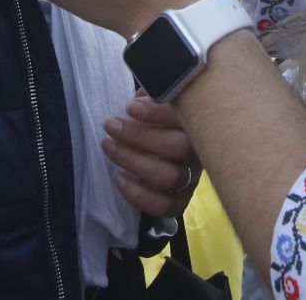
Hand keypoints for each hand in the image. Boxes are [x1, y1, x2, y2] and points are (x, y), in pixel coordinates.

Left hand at [103, 92, 200, 217]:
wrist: (164, 154)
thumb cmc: (157, 122)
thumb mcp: (154, 104)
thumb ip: (150, 99)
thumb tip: (140, 101)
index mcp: (196, 124)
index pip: (185, 117)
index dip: (157, 112)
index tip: (130, 108)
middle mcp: (198, 153)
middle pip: (178, 147)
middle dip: (140, 136)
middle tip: (111, 125)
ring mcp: (190, 179)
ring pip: (169, 176)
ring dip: (133, 161)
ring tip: (108, 146)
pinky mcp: (180, 201)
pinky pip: (164, 205)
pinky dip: (138, 195)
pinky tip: (118, 178)